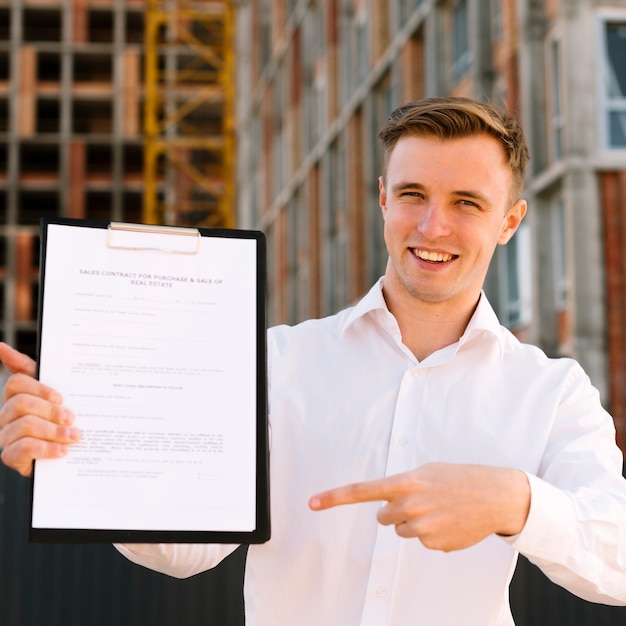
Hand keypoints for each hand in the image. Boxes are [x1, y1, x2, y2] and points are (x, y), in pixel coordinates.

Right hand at [0, 342, 79, 476]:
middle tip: (71, 418)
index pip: (16, 383)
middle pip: (21, 403)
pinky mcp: (10, 456)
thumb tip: (1, 346)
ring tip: (73, 436)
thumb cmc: (59, 418)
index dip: (39, 388)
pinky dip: (47, 448)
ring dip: (54, 431)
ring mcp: (6, 435)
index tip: (60, 397)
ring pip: (25, 425)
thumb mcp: (53, 393)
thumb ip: (32, 370)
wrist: (68, 454)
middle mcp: (7, 414)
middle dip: (50, 410)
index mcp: (17, 396)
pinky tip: (63, 451)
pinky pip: (24, 448)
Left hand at [309, 462, 529, 551]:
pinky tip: (450, 522)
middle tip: (420, 501)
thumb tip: (387, 504)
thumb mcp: (427, 471)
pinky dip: (432, 533)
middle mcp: (409, 506)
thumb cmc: (459, 478)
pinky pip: (422, 541)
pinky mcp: (434, 544)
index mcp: (405, 483)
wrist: (495, 495)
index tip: (312, 503)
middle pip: (383, 517)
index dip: (334, 497)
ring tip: (439, 510)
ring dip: (415, 522)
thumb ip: (403, 486)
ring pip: (402, 531)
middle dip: (396, 511)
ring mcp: (422, 528)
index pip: (361, 491)